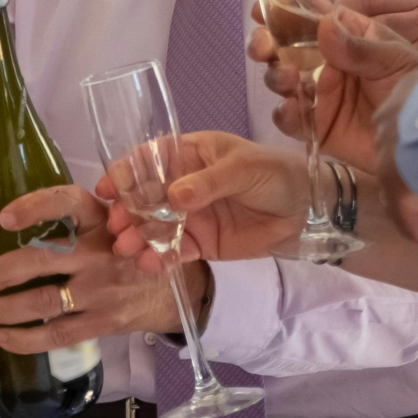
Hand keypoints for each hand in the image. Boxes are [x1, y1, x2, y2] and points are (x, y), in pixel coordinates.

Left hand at [0, 186, 204, 353]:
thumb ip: (78, 218)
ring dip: (1, 310)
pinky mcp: (104, 322)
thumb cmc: (131, 247)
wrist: (176, 289)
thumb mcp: (116, 219)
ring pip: (40, 302)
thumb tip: (15, 220)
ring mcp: (102, 290)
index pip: (65, 203)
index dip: (32, 208)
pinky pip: (57, 334)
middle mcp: (100, 251)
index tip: (3, 218)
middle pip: (39, 260)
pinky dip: (25, 339)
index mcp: (100, 218)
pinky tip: (3, 338)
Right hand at [98, 132, 309, 269]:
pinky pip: (175, 251)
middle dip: (127, 210)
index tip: (107, 188)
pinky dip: (160, 258)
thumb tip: (174, 197)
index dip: (125, 172)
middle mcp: (183, 184)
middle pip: (146, 197)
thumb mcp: (243, 168)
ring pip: (155, 226)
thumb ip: (208, 183)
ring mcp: (191, 216)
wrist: (310, 211)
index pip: (150, 160)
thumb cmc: (277, 174)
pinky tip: (149, 263)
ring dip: (138, 236)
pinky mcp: (203, 244)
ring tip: (127, 248)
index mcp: (191, 154)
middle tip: (117, 226)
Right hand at [247, 0, 417, 136]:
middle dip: (268, 43)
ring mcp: (321, 94)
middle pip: (285, 47)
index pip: (309, 14)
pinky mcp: (320, 127)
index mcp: (346, 36)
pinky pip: (293, 119)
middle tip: (262, 47)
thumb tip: (325, 25)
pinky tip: (290, 109)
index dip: (283, 6)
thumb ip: (361, 44)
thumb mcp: (397, 58)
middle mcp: (327, 62)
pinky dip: (286, 114)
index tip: (261, 5)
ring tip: (287, 78)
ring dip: (276, 76)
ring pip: (283, 80)